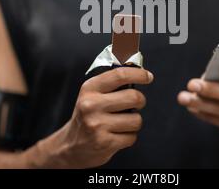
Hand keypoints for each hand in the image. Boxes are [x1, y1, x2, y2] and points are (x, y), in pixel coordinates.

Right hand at [30, 67, 153, 167]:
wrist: (70, 147)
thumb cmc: (87, 117)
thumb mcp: (91, 95)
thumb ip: (111, 83)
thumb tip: (137, 72)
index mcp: (89, 89)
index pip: (120, 75)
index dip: (138, 74)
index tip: (148, 77)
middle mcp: (91, 105)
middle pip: (134, 97)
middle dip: (140, 101)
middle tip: (136, 104)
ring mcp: (97, 125)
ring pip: (136, 119)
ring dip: (134, 122)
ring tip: (122, 123)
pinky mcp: (104, 142)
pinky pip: (132, 137)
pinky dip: (129, 137)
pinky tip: (117, 135)